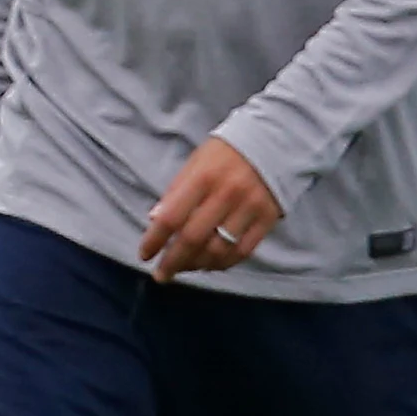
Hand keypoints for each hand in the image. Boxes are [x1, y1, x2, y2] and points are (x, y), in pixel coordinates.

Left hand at [138, 136, 278, 282]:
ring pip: (218, 250)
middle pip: (193, 239)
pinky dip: (223, 263)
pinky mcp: (267, 219)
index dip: (154, 240)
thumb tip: (154, 221)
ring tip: (185, 268)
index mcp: (202, 178)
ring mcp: (249, 208)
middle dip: (172, 262)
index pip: (171, 217)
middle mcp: (226, 194)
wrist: (272, 141)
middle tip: (161, 274)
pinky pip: (243, 252)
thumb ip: (175, 192)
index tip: (144, 254)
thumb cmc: (224, 154)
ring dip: (197, 265)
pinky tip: (210, 264)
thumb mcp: (194, 163)